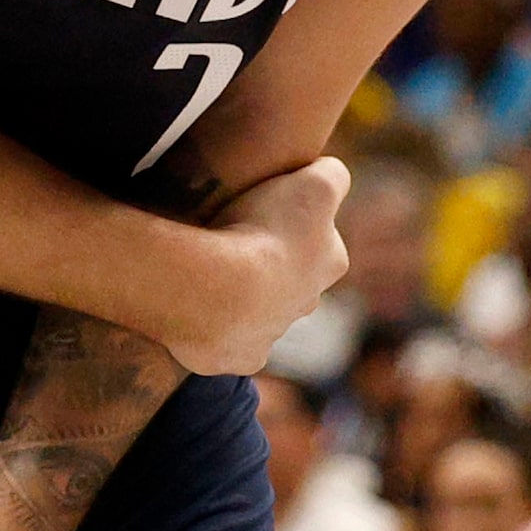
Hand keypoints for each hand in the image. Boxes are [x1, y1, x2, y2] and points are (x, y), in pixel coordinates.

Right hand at [162, 157, 349, 374]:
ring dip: (240, 293)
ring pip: (260, 310)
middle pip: (293, 277)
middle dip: (271, 263)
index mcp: (330, 262)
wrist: (217, 291)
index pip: (321, 237)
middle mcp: (307, 304)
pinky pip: (228, 340)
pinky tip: (198, 307)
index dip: (295, 222)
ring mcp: (271, 334)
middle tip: (234, 240)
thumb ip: (333, 174)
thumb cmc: (265, 231)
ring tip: (209, 271)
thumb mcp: (315, 182)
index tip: (265, 212)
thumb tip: (330, 174)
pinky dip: (216, 327)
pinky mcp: (238, 357)